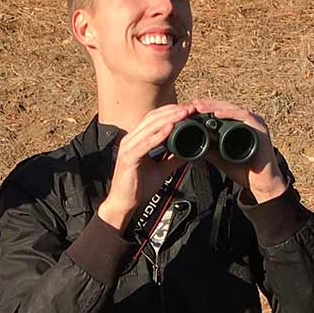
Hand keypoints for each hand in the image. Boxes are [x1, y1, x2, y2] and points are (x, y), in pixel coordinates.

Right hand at [94, 103, 191, 230]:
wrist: (124, 204)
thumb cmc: (137, 188)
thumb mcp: (161, 171)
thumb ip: (172, 161)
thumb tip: (188, 154)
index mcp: (136, 140)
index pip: (153, 119)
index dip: (170, 112)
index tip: (187, 110)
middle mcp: (131, 139)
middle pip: (152, 118)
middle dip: (172, 111)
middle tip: (189, 108)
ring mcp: (128, 147)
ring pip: (150, 127)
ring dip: (168, 119)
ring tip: (183, 114)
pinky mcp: (129, 157)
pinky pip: (146, 143)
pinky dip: (158, 135)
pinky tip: (170, 129)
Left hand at [187, 98, 287, 198]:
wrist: (261, 183)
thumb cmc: (243, 170)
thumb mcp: (219, 157)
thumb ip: (208, 148)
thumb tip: (191, 142)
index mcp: (240, 125)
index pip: (222, 111)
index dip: (208, 108)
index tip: (192, 109)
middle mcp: (248, 121)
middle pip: (226, 107)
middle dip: (209, 105)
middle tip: (194, 104)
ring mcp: (255, 123)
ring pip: (233, 109)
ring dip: (216, 107)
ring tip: (201, 107)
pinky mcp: (260, 128)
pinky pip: (245, 116)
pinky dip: (230, 114)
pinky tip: (217, 114)